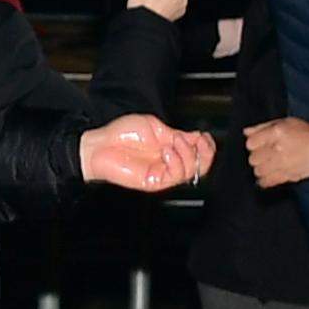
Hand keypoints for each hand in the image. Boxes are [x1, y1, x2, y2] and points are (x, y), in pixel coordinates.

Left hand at [77, 113, 216, 192]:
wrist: (101, 145)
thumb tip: (197, 137)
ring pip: (190, 172)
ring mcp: (163, 173)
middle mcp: (170, 163)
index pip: (198, 153)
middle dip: (204, 153)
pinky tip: (166, 151)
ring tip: (173, 143)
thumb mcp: (155, 127)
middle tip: (198, 141)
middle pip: (200, 166)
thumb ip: (177, 134)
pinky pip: (175, 176)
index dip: (207, 146)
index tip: (206, 136)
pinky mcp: (155, 182)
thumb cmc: (121, 134)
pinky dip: (176, 161)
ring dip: (187, 154)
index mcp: (172, 148)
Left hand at [244, 116, 308, 188]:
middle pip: (253, 159)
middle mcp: (278, 149)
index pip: (251, 144)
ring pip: (258, 172)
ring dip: (261, 168)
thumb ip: (262, 127)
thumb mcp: (284, 122)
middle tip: (265, 154)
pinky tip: (267, 176)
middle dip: (257, 157)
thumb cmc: (307, 132)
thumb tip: (246, 132)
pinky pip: (268, 182)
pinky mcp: (288, 176)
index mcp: (276, 133)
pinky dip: (264, 181)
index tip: (259, 144)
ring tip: (269, 164)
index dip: (254, 144)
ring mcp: (283, 164)